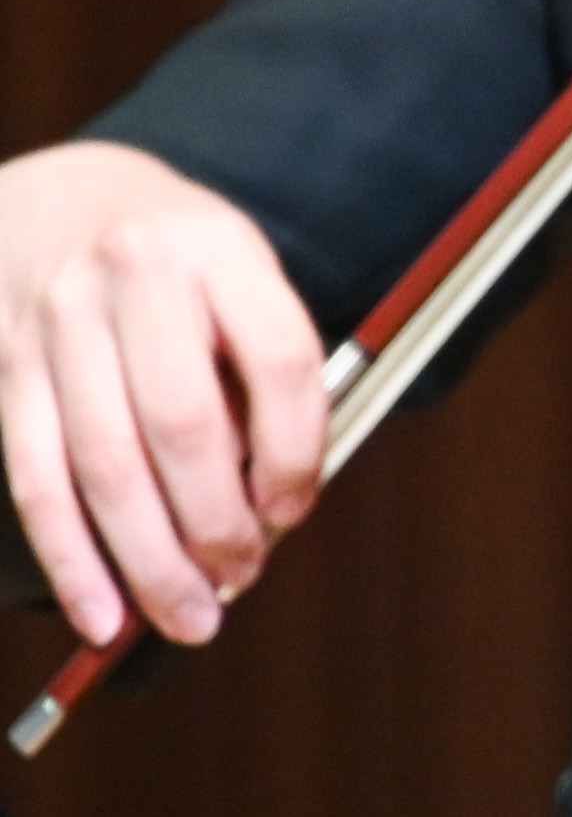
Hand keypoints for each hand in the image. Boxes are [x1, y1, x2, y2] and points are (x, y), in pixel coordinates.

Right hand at [0, 141, 327, 649]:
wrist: (58, 199)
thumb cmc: (179, 263)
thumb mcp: (242, 280)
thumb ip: (265, 375)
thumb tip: (275, 506)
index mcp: (220, 251)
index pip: (278, 358)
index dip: (297, 449)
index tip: (295, 510)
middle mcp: (134, 280)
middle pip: (181, 422)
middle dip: (217, 521)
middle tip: (243, 579)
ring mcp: (58, 324)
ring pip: (102, 463)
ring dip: (148, 558)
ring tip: (190, 616)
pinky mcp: (8, 367)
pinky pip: (36, 478)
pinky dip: (71, 557)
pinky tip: (102, 612)